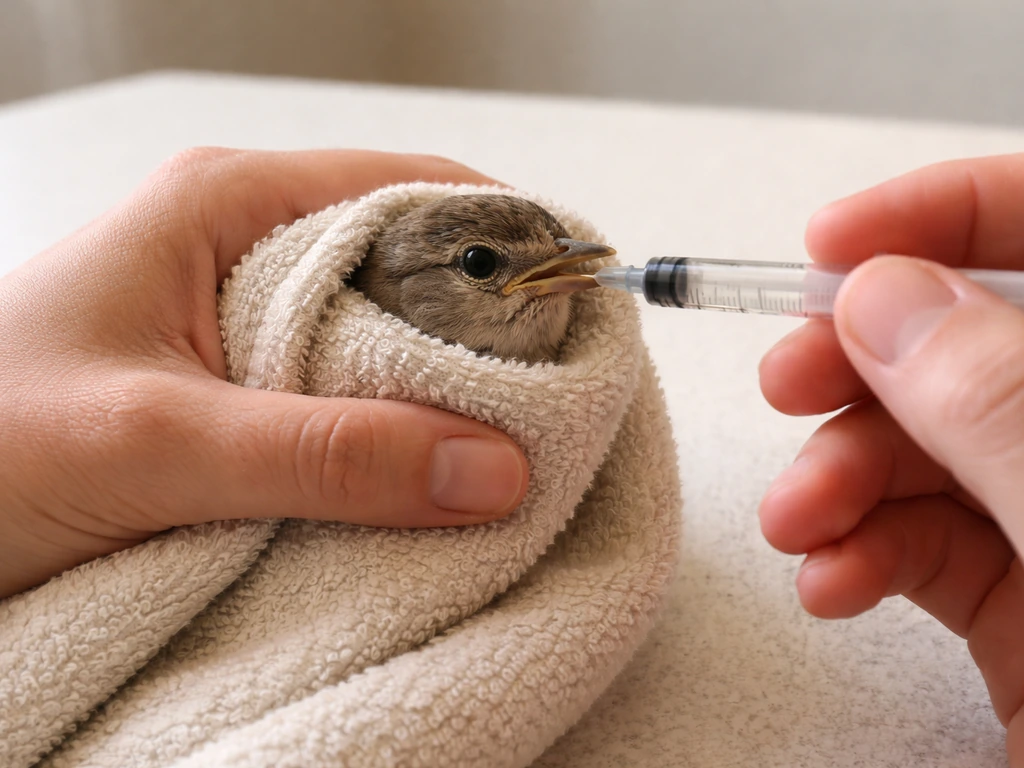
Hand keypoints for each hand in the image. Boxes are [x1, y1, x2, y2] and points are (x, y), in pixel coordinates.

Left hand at [0, 148, 528, 599]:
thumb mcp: (154, 444)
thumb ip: (324, 454)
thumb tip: (494, 469)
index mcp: (226, 205)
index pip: (416, 192)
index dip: (510, 244)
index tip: (582, 314)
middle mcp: (245, 250)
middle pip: (414, 270)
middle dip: (489, 336)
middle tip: (559, 410)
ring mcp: (243, 323)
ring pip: (386, 344)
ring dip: (443, 399)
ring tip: (510, 455)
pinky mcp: (239, 392)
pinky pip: (348, 402)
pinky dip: (396, 440)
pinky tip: (426, 483)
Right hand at [758, 153, 1023, 761]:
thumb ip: (1007, 410)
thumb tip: (889, 298)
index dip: (948, 213)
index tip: (835, 242)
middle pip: (967, 344)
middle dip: (860, 364)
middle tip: (789, 380)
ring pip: (925, 447)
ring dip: (838, 476)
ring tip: (799, 520)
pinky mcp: (1016, 595)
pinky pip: (916, 540)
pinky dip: (855, 552)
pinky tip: (830, 578)